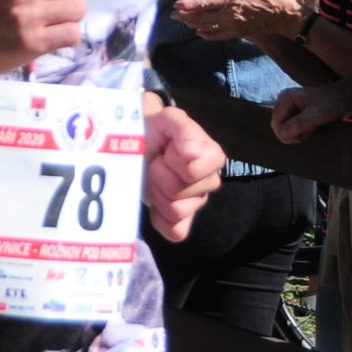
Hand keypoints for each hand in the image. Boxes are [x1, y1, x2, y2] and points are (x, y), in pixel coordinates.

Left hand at [142, 105, 224, 239]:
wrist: (140, 141)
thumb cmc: (155, 130)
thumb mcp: (167, 119)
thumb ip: (183, 129)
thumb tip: (193, 153)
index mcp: (211, 157)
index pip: (193, 172)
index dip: (173, 161)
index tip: (166, 150)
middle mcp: (209, 181)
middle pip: (179, 193)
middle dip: (159, 176)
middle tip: (154, 162)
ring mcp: (196, 203)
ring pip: (175, 212)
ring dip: (156, 193)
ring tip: (152, 177)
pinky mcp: (181, 221)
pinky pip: (176, 232)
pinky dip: (160, 219)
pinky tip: (154, 202)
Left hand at [172, 0, 303, 43]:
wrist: (285, 16)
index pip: (204, 3)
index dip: (188, 4)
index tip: (176, 5)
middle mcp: (230, 14)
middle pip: (202, 16)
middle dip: (185, 15)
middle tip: (172, 15)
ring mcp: (233, 25)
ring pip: (208, 26)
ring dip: (193, 24)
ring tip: (182, 22)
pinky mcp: (238, 33)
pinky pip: (218, 35)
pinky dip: (207, 34)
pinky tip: (200, 32)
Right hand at [270, 83, 351, 142]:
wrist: (345, 99)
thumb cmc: (332, 103)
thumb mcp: (316, 114)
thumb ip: (298, 124)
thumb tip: (282, 135)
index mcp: (285, 98)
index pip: (276, 124)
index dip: (287, 133)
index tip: (302, 135)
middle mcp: (284, 103)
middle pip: (280, 128)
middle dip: (294, 133)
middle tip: (309, 129)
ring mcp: (290, 109)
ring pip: (287, 130)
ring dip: (299, 133)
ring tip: (312, 127)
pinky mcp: (297, 115)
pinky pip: (293, 129)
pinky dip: (302, 132)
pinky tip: (312, 127)